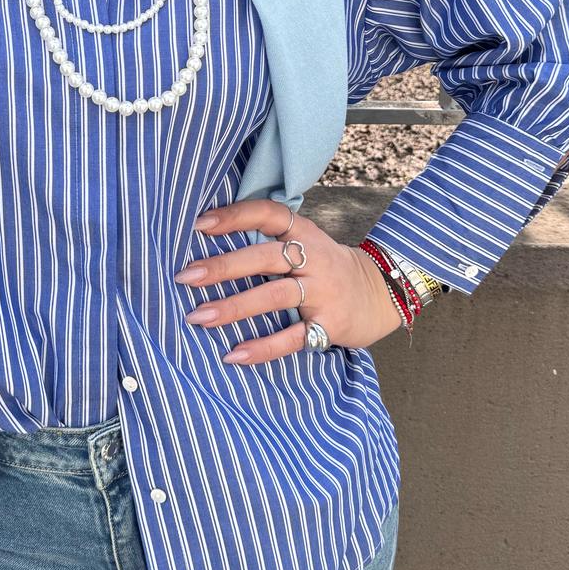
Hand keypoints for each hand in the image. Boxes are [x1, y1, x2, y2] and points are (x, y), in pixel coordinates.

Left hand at [175, 198, 401, 363]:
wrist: (383, 294)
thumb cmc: (326, 268)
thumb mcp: (307, 244)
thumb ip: (270, 241)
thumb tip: (209, 238)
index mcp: (305, 233)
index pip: (269, 214)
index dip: (235, 216)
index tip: (199, 224)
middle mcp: (315, 259)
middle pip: (265, 257)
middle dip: (223, 267)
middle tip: (185, 276)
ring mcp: (323, 293)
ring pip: (273, 297)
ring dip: (233, 308)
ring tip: (197, 317)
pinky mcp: (329, 325)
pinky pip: (291, 338)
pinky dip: (262, 348)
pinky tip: (233, 355)